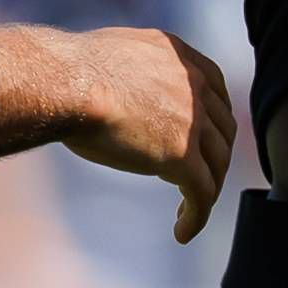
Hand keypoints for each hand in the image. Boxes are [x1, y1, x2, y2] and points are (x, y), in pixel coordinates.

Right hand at [59, 25, 238, 241]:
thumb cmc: (70, 72)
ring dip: (207, 189)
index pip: (215, 91)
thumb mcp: (115, 57)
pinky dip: (197, 216)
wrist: (65, 83)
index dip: (214, 120)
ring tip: (189, 210)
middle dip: (215, 156)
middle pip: (223, 130)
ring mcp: (193, 120)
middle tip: (199, 177)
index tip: (204, 140)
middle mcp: (194, 84)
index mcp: (179, 55)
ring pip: (217, 164)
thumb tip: (122, 87)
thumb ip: (135, 72)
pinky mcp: (182, 155)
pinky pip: (202, 193)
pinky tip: (182, 232)